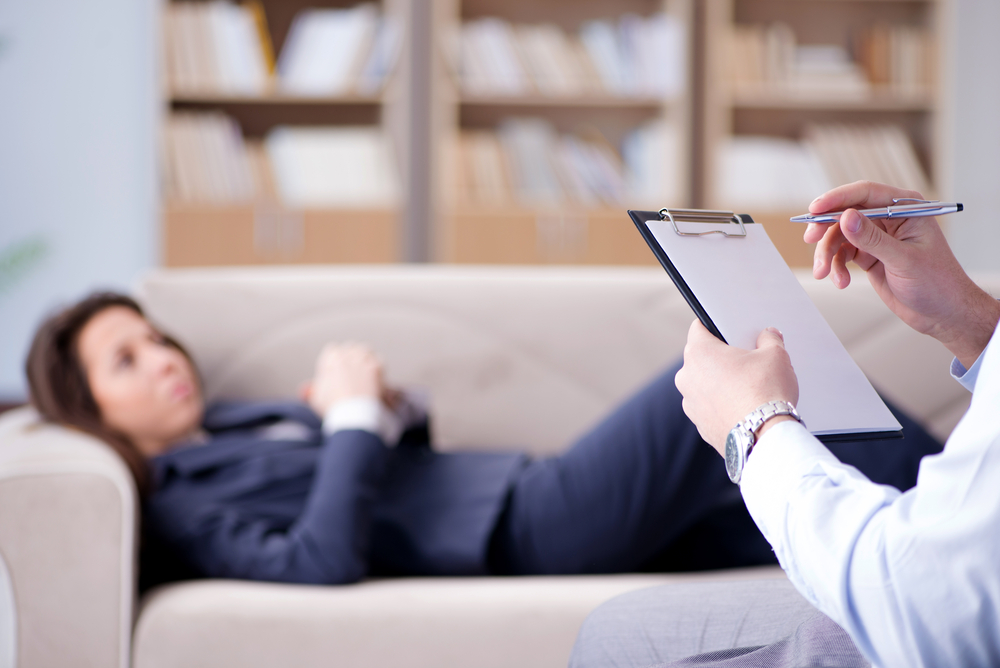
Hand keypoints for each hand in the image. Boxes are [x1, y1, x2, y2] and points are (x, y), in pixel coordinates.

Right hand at [303, 343, 384, 415]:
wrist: (353, 415)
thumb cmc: (334, 407)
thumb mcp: (317, 398)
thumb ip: (315, 389)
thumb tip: (310, 388)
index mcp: (331, 359)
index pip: (332, 350)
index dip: (334, 359)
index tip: (336, 368)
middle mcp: (347, 356)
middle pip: (350, 348)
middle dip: (351, 357)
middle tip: (353, 369)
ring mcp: (363, 361)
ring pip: (366, 350)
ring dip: (365, 357)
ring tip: (364, 369)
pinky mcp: (376, 368)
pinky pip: (379, 359)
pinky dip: (377, 365)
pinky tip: (376, 374)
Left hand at [675, 320, 798, 453]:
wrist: (765, 439)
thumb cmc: (765, 394)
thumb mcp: (776, 355)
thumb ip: (769, 339)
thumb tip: (768, 336)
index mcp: (698, 353)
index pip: (699, 328)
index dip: (717, 325)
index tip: (729, 328)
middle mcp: (686, 378)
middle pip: (702, 357)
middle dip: (722, 356)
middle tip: (747, 359)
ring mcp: (690, 404)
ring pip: (704, 384)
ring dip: (721, 382)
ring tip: (748, 386)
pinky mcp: (700, 425)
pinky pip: (709, 406)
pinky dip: (722, 404)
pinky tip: (744, 406)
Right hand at [806, 180, 999, 368]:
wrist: (942, 313)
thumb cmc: (937, 284)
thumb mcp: (903, 260)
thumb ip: (872, 239)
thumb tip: (846, 218)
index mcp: (906, 209)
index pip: (865, 194)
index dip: (837, 199)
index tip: (815, 209)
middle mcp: (889, 219)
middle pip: (846, 213)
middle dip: (826, 229)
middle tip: (811, 240)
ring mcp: (877, 237)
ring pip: (840, 236)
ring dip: (828, 254)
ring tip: (824, 273)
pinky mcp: (869, 255)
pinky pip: (842, 254)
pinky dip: (836, 268)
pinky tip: (841, 281)